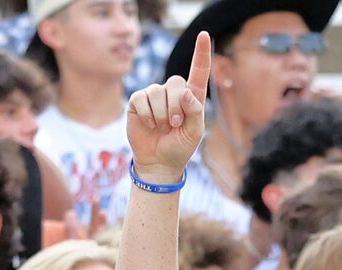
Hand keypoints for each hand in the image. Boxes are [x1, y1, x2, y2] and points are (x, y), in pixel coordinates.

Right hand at [125, 30, 209, 183]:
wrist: (159, 162)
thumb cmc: (179, 147)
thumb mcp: (195, 132)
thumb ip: (196, 111)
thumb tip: (185, 92)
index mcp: (191, 97)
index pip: (198, 71)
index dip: (201, 53)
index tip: (203, 35)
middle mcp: (173, 92)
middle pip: (176, 83)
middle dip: (176, 107)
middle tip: (175, 125)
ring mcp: (154, 94)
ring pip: (158, 92)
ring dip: (162, 114)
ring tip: (163, 128)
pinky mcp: (138, 101)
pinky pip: (142, 99)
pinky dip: (147, 115)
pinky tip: (150, 125)